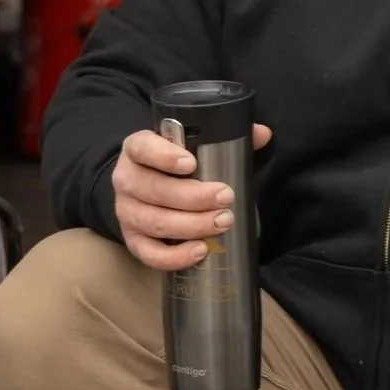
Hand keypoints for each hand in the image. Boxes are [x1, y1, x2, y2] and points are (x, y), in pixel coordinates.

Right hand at [113, 124, 272, 270]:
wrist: (146, 190)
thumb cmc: (173, 167)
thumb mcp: (191, 146)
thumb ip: (225, 138)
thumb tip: (262, 134)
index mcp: (137, 149)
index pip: (142, 148)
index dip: (163, 156)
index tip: (192, 163)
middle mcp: (126, 179)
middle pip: (153, 189)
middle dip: (193, 196)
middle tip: (226, 196)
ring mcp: (126, 212)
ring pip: (154, 222)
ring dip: (191, 225)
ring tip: (223, 222)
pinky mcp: (132, 240)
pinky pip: (149, 254)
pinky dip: (175, 256)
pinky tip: (200, 250)